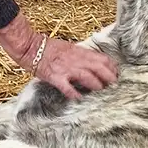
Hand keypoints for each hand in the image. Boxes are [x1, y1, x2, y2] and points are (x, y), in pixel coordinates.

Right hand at [0, 13, 117, 99]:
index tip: (117, 75)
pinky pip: (67, 87)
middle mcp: (75, 59)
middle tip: (115, 86)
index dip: (112, 67)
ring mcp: (66, 68)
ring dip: (96, 85)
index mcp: (79, 51)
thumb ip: (81, 56)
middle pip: (98, 67)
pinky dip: (75, 94)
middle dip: (109, 77)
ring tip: (102, 93)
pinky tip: (80, 100)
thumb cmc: (48, 48)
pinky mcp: (55, 77)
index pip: (101, 58)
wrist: (30, 47)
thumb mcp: (68, 48)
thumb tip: (93, 65)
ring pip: (87, 77)